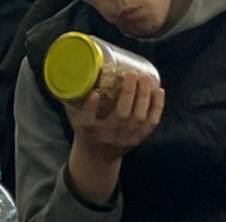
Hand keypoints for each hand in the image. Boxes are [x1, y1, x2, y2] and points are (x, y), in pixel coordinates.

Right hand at [64, 73, 164, 206]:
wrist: (99, 156)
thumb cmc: (85, 128)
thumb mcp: (74, 115)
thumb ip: (72, 96)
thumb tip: (66, 68)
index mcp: (88, 129)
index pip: (88, 120)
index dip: (91, 107)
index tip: (94, 93)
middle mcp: (108, 135)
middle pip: (121, 117)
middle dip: (128, 94)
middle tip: (131, 74)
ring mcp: (126, 138)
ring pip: (139, 118)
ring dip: (144, 97)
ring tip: (145, 79)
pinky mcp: (139, 138)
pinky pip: (151, 124)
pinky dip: (157, 107)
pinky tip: (159, 91)